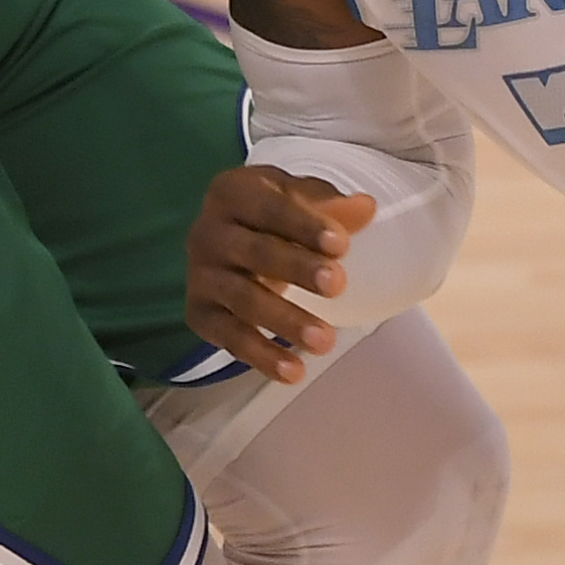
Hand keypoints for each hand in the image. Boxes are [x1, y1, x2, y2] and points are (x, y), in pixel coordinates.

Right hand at [186, 164, 376, 384]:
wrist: (228, 236)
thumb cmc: (272, 213)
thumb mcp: (298, 198)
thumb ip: (330, 206)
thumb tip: (367, 208)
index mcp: (232, 192)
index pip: (270, 207)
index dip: (305, 225)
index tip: (341, 244)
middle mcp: (207, 232)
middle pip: (255, 252)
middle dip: (297, 269)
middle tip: (338, 286)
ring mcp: (200, 274)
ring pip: (243, 299)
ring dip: (285, 321)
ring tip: (326, 341)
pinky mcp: (198, 312)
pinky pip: (229, 337)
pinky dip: (261, 357)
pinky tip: (294, 372)